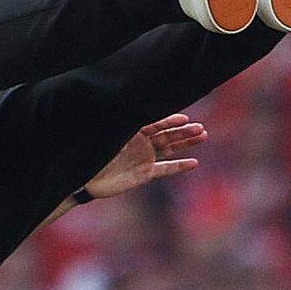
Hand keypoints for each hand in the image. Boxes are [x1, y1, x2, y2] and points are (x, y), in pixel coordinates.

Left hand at [81, 116, 207, 200]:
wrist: (87, 180)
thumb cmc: (96, 154)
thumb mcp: (110, 138)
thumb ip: (124, 127)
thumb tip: (131, 109)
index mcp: (133, 131)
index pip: (156, 123)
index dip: (170, 121)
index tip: (185, 119)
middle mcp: (141, 143)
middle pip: (167, 135)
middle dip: (184, 131)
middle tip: (201, 128)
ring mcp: (145, 158)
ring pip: (170, 148)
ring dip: (186, 143)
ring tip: (203, 136)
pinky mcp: (145, 174)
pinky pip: (166, 169)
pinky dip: (179, 166)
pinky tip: (194, 162)